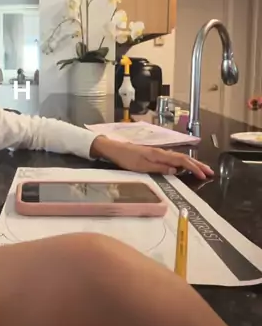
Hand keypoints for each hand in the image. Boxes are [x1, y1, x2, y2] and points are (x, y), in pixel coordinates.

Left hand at [91, 136, 213, 179]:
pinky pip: (173, 158)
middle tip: (210, 172)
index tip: (204, 175)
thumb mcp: (141, 166)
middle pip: (184, 158)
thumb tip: (176, 170)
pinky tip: (185, 166)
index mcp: (160, 155)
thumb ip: (159, 168)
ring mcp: (159, 153)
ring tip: (202, 169)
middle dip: (198, 165)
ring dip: (192, 163)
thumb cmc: (126, 158)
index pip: (181, 160)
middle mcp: (162, 152)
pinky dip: (183, 163)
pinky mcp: (155, 155)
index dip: (194, 168)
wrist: (114, 149)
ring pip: (180, 158)